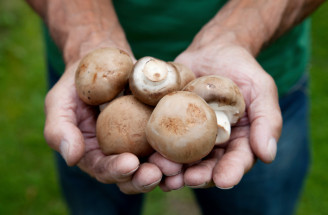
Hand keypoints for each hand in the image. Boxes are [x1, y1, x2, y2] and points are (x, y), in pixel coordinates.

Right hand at [44, 59, 166, 193]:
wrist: (101, 59)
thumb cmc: (76, 84)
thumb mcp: (59, 103)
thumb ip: (59, 130)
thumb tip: (72, 157)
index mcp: (94, 154)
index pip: (104, 169)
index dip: (115, 171)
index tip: (129, 164)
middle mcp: (119, 152)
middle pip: (133, 174)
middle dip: (144, 178)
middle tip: (158, 173)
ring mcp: (140, 141)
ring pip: (155, 163)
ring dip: (166, 169)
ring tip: (176, 166)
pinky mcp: (157, 127)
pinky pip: (169, 141)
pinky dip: (178, 148)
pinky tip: (187, 150)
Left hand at [158, 42, 281, 189]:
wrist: (213, 50)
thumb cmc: (242, 69)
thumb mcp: (261, 89)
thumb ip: (267, 120)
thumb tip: (267, 155)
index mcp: (239, 140)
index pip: (237, 160)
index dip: (231, 172)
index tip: (223, 181)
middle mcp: (215, 143)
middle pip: (207, 166)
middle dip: (199, 176)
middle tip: (189, 180)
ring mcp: (191, 135)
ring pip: (183, 158)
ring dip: (174, 170)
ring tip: (166, 174)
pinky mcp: (172, 124)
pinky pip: (164, 139)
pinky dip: (158, 150)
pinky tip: (151, 157)